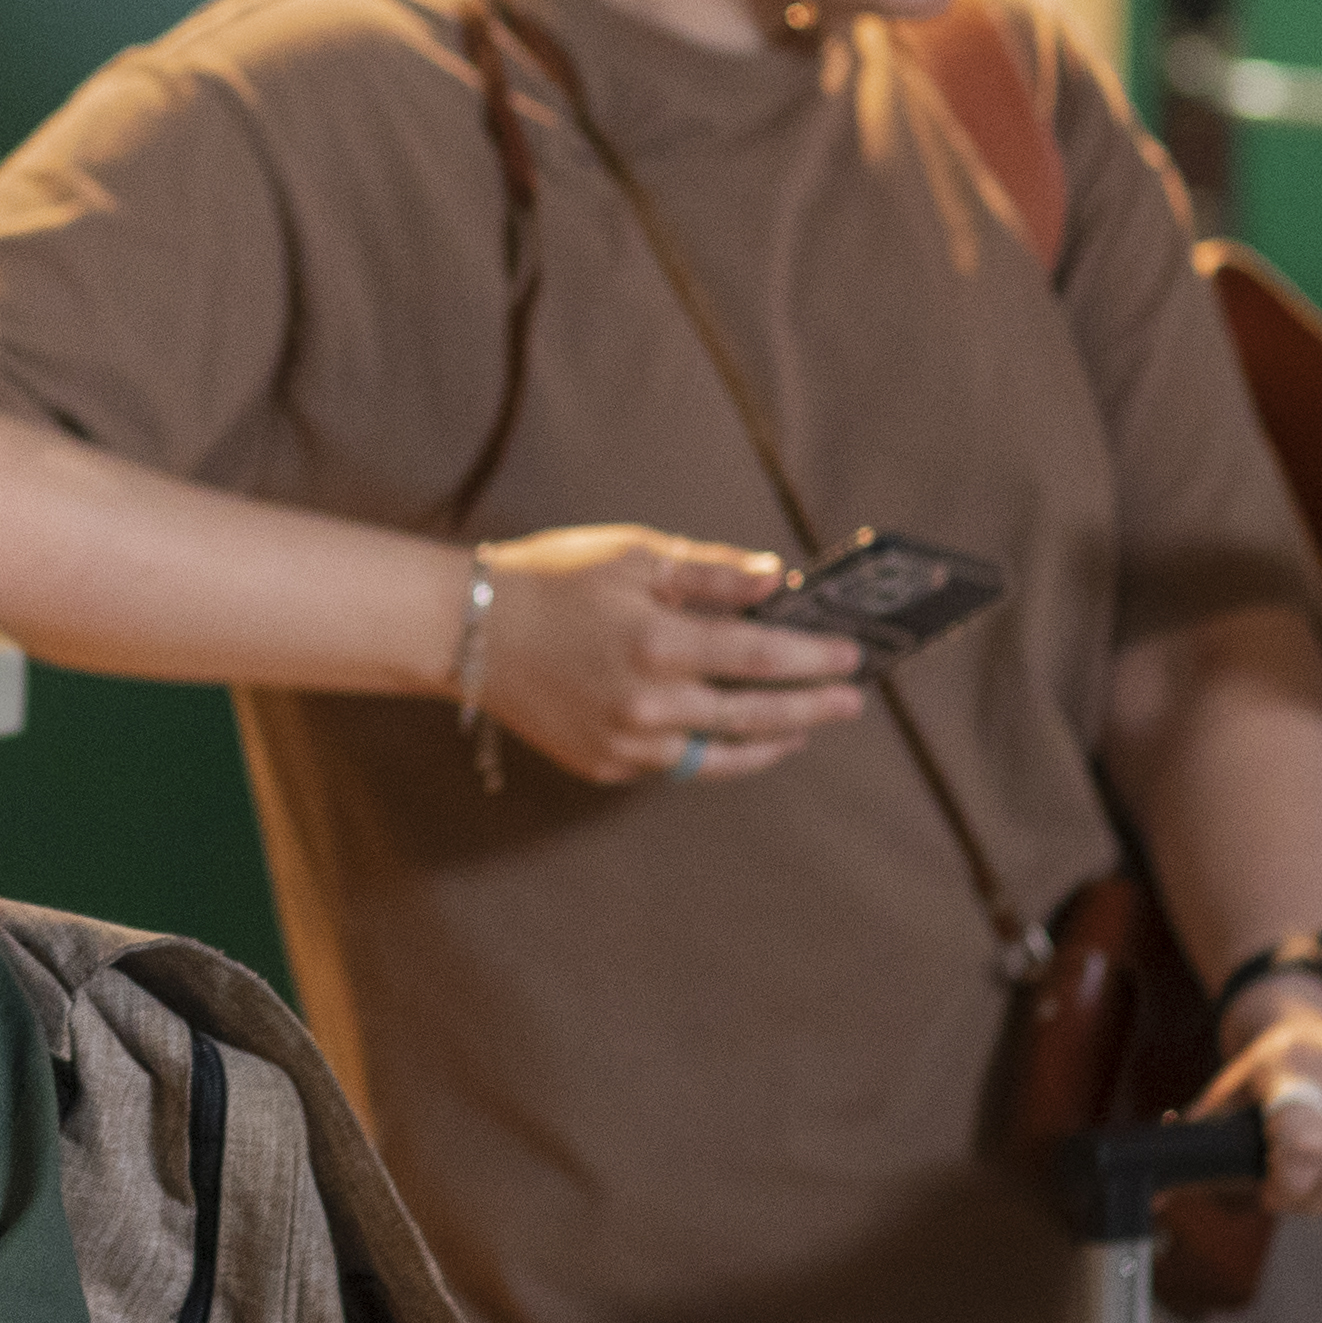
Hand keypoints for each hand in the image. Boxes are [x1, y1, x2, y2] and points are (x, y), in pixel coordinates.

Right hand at [477, 524, 869, 784]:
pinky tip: (734, 736)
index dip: (814, 658)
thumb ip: (713, 574)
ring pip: (718, 756)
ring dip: (769, 741)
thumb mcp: (636, 556)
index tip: (853, 657)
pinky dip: (713, 752)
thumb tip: (779, 581)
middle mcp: (645, 703)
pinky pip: (675, 765)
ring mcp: (624, 744)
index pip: (760, 656)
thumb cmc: (553, 580)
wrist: (468, 630)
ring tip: (801, 728)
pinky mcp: (604, 765)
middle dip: (810, 708)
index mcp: (657, 642)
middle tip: (850, 701)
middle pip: (753, 716)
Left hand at [1195, 995, 1321, 1212]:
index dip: (1290, 1187)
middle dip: (1319, 1197)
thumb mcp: (1225, 1101)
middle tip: (1303, 1188)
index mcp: (1290, 1066)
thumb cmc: (1269, 1076)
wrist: (1315, 1019)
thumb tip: (1153, 1198)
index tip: (1276, 1192)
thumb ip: (1194, 1151)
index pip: (1303, 1144)